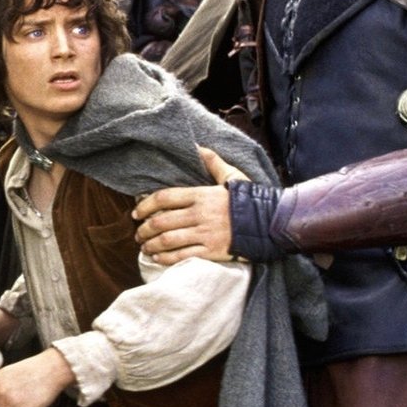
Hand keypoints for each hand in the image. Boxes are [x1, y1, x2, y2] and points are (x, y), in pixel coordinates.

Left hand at [132, 146, 247, 264]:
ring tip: (144, 247)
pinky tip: (157, 258)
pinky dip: (165, 258)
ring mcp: (204, 234)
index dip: (145, 205)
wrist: (270, 223)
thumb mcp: (233, 176)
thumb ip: (214, 163)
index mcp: (201, 195)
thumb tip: (198, 147)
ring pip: (168, 240)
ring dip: (151, 245)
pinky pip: (182, 256)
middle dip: (144, 229)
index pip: (164, 198)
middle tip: (138, 233)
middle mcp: (199, 214)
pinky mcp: (211, 251)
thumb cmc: (249, 199)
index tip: (136, 212)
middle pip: (161, 221)